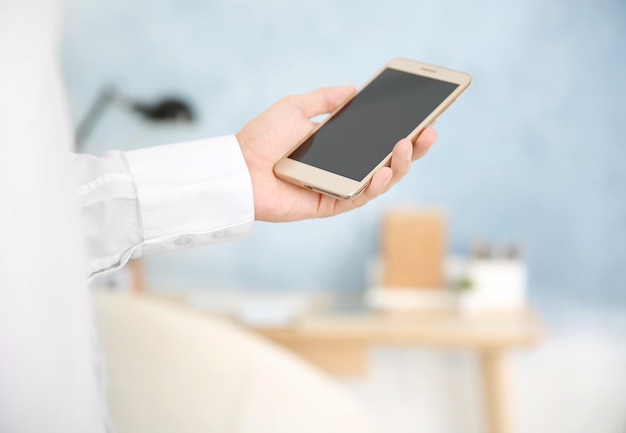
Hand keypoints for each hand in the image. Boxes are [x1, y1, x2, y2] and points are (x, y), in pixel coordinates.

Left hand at [236, 86, 436, 221]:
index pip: (378, 140)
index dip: (402, 131)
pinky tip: (384, 171)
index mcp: (337, 146)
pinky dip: (374, 185)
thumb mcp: (295, 108)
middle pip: (387, 161)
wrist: (239, 167)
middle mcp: (342, 168)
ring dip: (399, 165)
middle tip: (429, 131)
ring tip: (407, 145)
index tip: (423, 117)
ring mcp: (338, 187)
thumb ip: (324, 100)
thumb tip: (353, 89)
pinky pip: (359, 198)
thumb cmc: (263, 138)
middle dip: (412, 148)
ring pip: (380, 181)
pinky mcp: (329, 205)